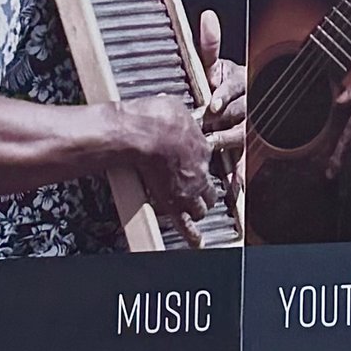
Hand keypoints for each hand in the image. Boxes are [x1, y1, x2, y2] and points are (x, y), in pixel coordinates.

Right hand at [117, 94, 221, 231]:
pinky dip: (192, 235)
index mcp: (201, 147)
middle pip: (209, 187)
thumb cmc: (156, 118)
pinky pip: (185, 225)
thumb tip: (175, 112)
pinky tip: (197, 242)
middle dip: (205, 191)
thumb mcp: (176, 108)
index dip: (200, 161)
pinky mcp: (173, 203)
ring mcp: (188, 190)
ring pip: (200, 207)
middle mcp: (199, 171)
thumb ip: (180, 117)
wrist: (142, 133)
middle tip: (200, 192)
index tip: (194, 162)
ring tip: (196, 214)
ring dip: (198, 209)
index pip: (206, 159)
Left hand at [196, 11, 245, 172]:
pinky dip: (241, 173)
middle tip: (206, 127)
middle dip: (223, 119)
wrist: (245, 101)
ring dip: (230, 141)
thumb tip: (208, 17)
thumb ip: (210, 44)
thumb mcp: (214, 64)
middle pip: (240, 111)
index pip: (236, 85)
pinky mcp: (246, 146)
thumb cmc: (222, 82)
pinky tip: (236, 184)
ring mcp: (249, 125)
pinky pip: (246, 159)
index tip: (213, 102)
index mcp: (240, 80)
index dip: (224, 93)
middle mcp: (249, 102)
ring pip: (243, 133)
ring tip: (213, 145)